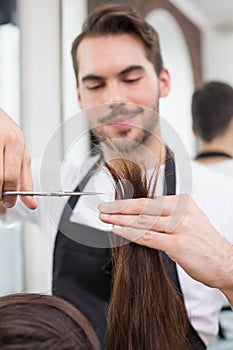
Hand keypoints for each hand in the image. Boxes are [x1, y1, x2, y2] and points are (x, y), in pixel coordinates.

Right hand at [0, 109, 36, 208]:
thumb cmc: (5, 131)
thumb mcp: (20, 152)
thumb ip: (26, 177)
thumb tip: (31, 203)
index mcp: (16, 143)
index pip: (13, 177)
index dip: (11, 196)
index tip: (10, 203)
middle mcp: (1, 140)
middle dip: (0, 194)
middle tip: (1, 198)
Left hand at [99, 194, 232, 293]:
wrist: (226, 263)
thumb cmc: (204, 244)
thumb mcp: (188, 222)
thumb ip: (166, 217)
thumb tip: (141, 217)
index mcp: (183, 202)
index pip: (149, 201)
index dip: (128, 203)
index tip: (114, 204)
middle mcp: (182, 211)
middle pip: (143, 207)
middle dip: (119, 208)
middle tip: (103, 208)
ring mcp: (180, 227)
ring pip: (143, 221)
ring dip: (120, 219)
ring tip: (105, 218)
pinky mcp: (178, 244)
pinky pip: (148, 237)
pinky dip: (130, 233)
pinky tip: (117, 231)